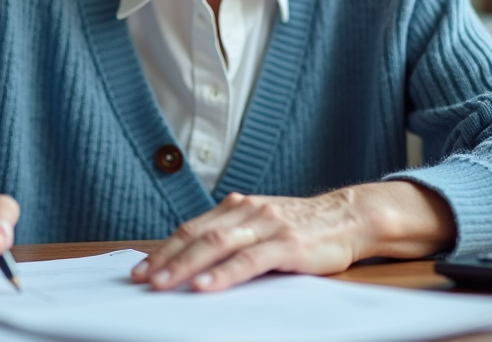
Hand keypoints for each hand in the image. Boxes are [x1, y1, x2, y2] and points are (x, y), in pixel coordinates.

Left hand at [130, 181, 455, 291]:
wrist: (350, 216)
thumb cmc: (304, 227)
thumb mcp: (263, 225)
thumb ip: (233, 236)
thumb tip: (193, 261)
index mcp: (238, 207)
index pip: (192, 228)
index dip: (164, 249)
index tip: (141, 268)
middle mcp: (248, 211)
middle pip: (197, 236)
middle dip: (166, 259)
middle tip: (142, 280)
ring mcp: (267, 225)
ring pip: (217, 245)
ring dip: (186, 266)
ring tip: (164, 284)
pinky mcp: (287, 244)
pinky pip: (249, 260)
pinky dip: (224, 273)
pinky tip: (206, 285)